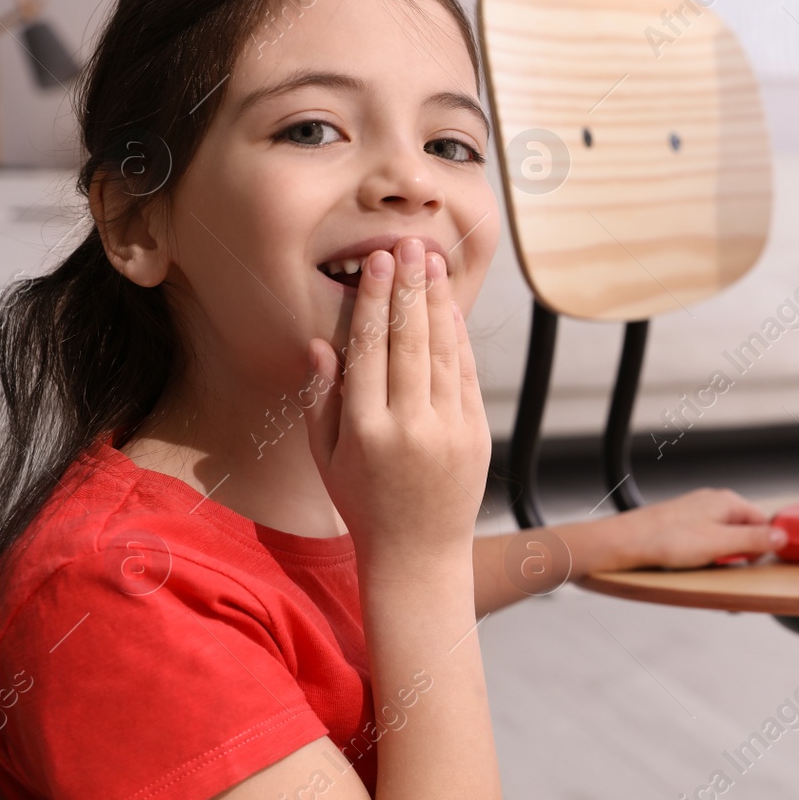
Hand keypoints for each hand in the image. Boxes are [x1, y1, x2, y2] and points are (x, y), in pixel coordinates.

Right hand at [304, 238, 489, 573]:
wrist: (419, 554)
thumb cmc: (363, 503)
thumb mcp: (326, 458)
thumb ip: (320, 400)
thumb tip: (321, 343)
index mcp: (366, 431)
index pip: (370, 350)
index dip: (375, 302)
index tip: (377, 263)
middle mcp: (411, 427)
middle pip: (410, 342)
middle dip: (409, 288)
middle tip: (408, 245)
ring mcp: (449, 430)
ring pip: (444, 352)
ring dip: (438, 302)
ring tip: (431, 263)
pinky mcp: (477, 434)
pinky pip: (467, 375)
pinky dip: (459, 338)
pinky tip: (450, 308)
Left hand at [589, 488, 787, 571]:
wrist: (625, 542)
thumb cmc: (666, 540)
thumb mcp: (719, 544)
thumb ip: (753, 540)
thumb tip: (783, 537)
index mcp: (727, 502)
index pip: (763, 522)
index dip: (762, 546)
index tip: (752, 566)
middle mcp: (714, 503)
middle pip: (743, 531)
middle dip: (740, 556)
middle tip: (727, 573)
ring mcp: (697, 514)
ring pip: (724, 539)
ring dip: (722, 559)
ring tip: (707, 570)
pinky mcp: (683, 526)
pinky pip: (705, 543)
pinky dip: (705, 557)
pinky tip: (693, 566)